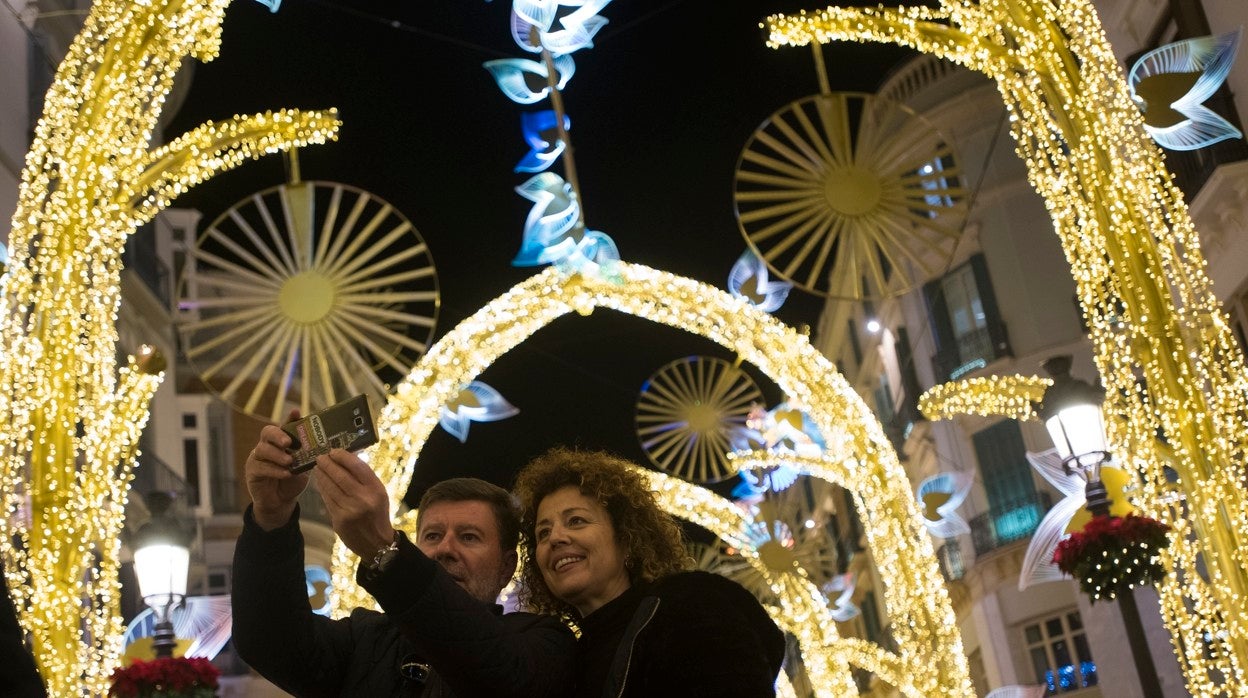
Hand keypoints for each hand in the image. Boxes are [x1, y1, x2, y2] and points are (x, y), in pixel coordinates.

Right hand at [245, 409, 307, 530]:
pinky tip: (285, 473)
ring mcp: (257, 458)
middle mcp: (267, 446)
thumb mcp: (303, 466)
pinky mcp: (252, 471)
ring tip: (289, 461)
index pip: (284, 426)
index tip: (296, 412)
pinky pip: (261, 467)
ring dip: (278, 455)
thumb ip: (308, 456)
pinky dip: (274, 470)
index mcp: (280, 442)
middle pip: (267, 432)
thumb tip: (324, 446)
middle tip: (288, 442)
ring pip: (263, 449)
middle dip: (278, 435)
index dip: (290, 418)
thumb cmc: (292, 480)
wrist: (280, 502)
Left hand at [314, 449, 394, 560]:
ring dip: (321, 475)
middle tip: (320, 456)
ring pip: (330, 487)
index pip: (357, 466)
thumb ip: (365, 479)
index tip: (334, 450)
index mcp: (376, 489)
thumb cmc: (377, 513)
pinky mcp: (339, 520)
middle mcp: (363, 498)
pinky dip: (322, 489)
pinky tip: (319, 482)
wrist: (377, 543)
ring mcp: (350, 510)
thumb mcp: (379, 493)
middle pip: (340, 476)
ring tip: (317, 467)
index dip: (343, 456)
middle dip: (328, 464)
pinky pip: (327, 499)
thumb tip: (346, 460)